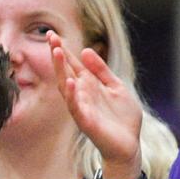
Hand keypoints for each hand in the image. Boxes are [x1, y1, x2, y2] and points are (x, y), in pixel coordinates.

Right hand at [48, 31, 141, 176]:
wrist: (128, 144)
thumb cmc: (122, 118)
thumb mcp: (115, 86)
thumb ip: (101, 70)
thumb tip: (85, 50)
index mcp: (88, 85)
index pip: (72, 64)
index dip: (63, 50)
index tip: (52, 34)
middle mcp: (81, 95)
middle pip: (65, 72)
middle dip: (58, 55)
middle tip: (51, 37)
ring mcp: (82, 108)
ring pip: (67, 87)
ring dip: (61, 70)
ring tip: (57, 53)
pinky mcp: (87, 122)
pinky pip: (76, 108)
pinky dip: (72, 96)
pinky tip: (71, 82)